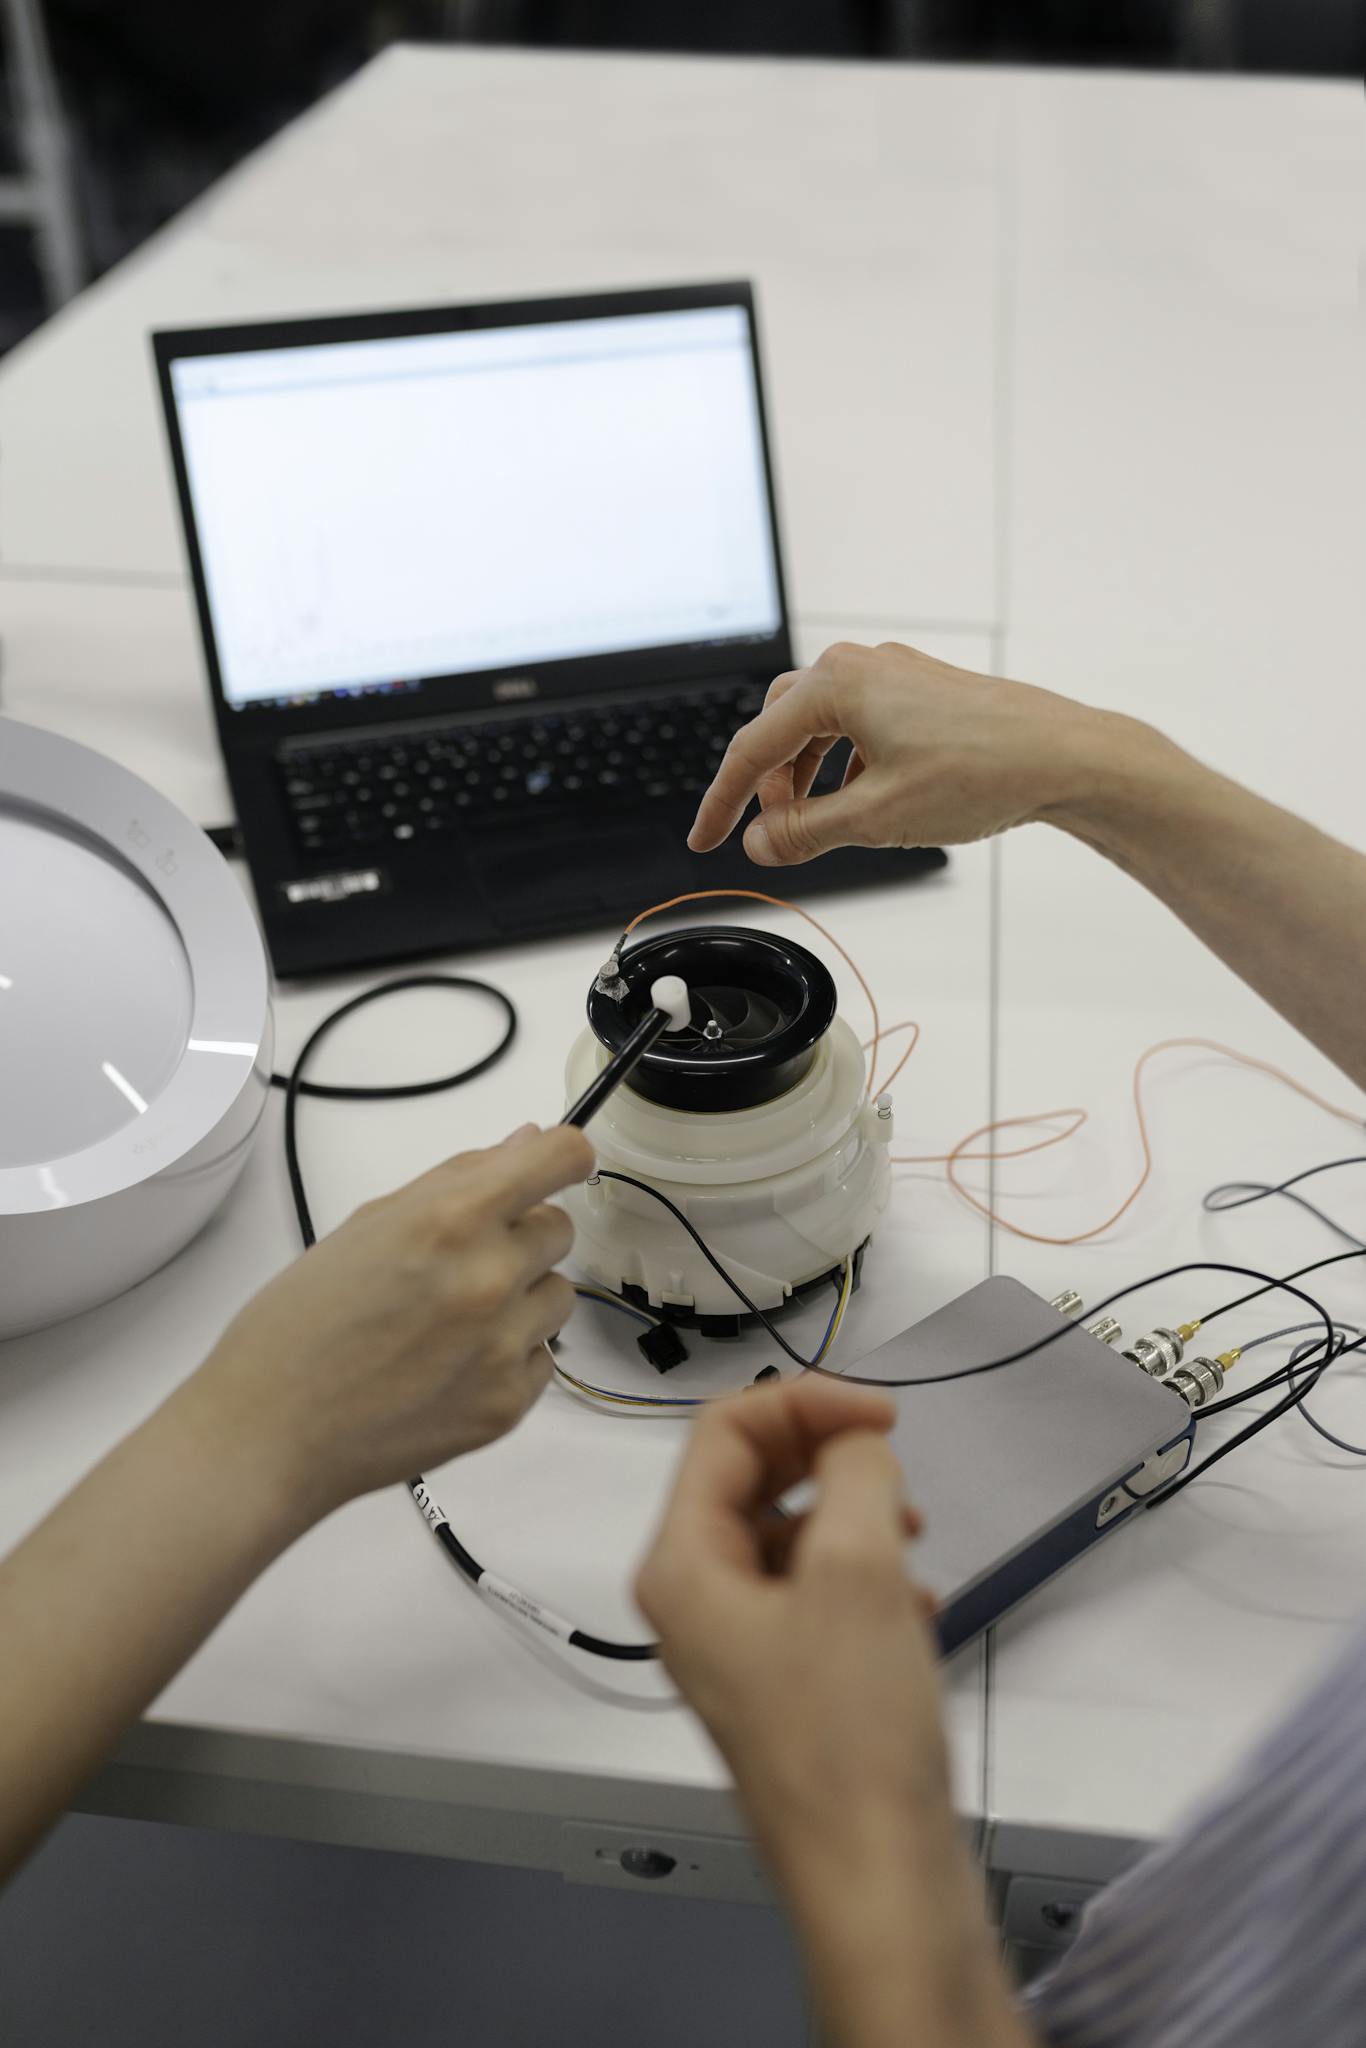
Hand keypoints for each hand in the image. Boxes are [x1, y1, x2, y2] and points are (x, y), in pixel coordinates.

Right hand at [182, 1123, 593, 1520]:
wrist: (269, 1433)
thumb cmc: (299, 1326)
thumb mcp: (367, 1225)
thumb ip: (455, 1180)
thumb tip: (524, 1143)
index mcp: (452, 1220)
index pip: (563, 1158)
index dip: (563, 1157)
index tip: (555, 1167)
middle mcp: (490, 1279)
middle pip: (560, 1229)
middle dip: (519, 1235)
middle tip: (459, 1263)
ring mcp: (504, 1347)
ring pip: (558, 1295)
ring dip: (521, 1298)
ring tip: (450, 1320)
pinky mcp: (508, 1405)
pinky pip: (543, 1358)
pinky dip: (509, 1357)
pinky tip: (450, 1365)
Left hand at [637, 1381, 1034, 2047]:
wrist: (878, 1881)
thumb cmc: (851, 1735)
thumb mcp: (858, 1568)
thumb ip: (854, 1471)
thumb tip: (855, 1441)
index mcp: (680, 1565)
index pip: (723, 1430)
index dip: (805, 1401)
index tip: (883, 1415)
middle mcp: (693, 1602)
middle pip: (750, 1478)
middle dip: (827, 1456)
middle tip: (894, 1462)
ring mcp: (736, 1649)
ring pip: (789, 1536)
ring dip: (853, 1518)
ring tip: (910, 1542)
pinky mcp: (783, 1688)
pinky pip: (814, 1597)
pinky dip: (865, 1581)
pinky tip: (913, 1609)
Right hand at [688, 639, 1144, 866]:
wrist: (1063, 756)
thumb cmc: (980, 773)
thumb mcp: (876, 818)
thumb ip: (806, 832)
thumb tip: (760, 844)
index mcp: (835, 684)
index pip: (753, 749)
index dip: (723, 803)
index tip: (704, 840)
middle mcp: (859, 665)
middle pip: (781, 727)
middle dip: (767, 784)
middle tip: (771, 834)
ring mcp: (892, 673)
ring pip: (819, 725)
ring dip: (805, 776)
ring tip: (817, 824)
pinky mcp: (920, 689)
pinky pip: (856, 723)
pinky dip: (842, 764)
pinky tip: (863, 800)